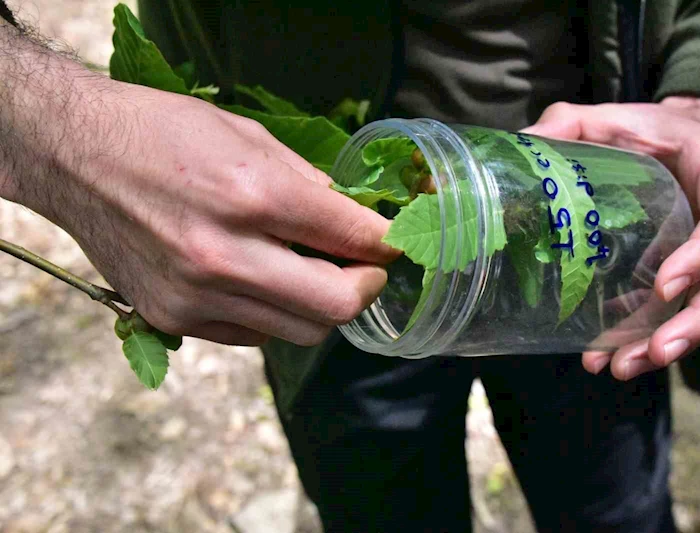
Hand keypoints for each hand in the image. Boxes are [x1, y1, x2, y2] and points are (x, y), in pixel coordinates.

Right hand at [5, 78, 397, 345]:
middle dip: (365, 287)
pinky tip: (264, 283)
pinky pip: (255, 336)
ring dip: (321, 305)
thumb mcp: (246, 134)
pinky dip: (276, 315)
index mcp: (252, 195)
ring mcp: (196, 296)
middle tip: (364, 268)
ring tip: (312, 272)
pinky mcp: (173, 319)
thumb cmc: (159, 132)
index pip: (351, 238)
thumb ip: (309, 184)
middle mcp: (224, 255)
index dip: (386, 244)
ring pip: (299, 332)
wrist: (73, 157)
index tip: (393, 244)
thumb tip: (352, 218)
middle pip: (335, 307)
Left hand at [522, 99, 699, 379]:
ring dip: (670, 342)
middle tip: (654, 353)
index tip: (665, 288)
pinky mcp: (692, 271)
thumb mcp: (606, 117)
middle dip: (698, 323)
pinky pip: (679, 310)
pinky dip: (646, 334)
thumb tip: (520, 141)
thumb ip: (568, 124)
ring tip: (620, 368)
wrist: (669, 140)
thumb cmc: (640, 128)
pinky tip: (607, 354)